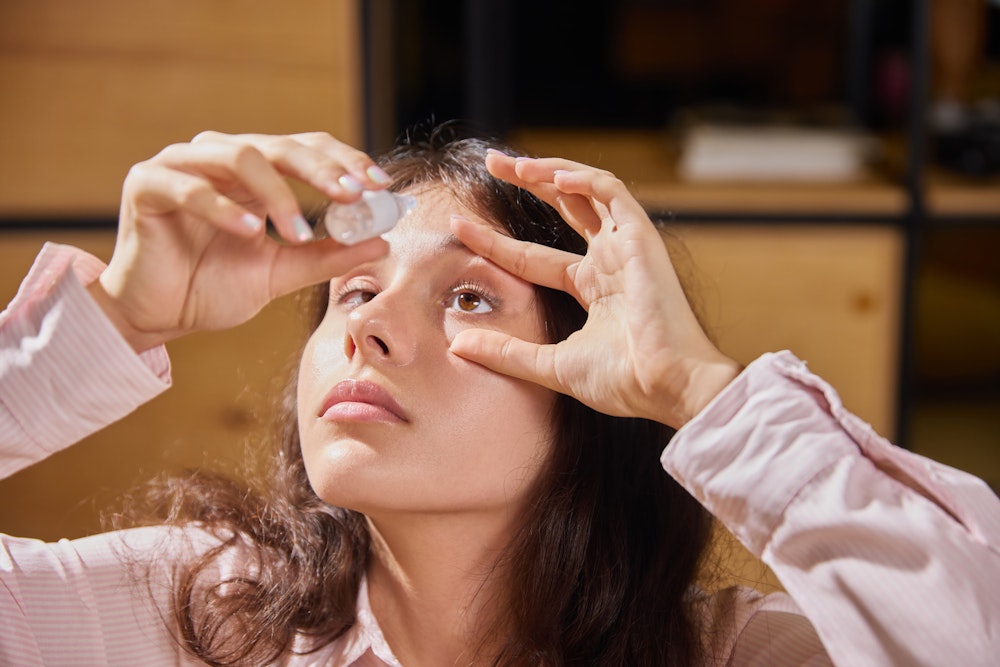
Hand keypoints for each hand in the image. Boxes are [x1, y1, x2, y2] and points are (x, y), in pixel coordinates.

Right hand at [90, 131, 390, 350]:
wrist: (158, 317)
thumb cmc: (212, 289)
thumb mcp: (281, 272)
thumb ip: (326, 256)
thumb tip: (381, 242)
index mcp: (253, 172)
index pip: (307, 148)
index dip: (345, 161)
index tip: (381, 185)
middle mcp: (219, 157)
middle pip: (280, 145)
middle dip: (323, 170)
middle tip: (355, 195)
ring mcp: (180, 165)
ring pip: (240, 156)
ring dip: (278, 194)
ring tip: (299, 231)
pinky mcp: (147, 185)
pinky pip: (189, 187)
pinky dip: (223, 208)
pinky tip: (250, 232)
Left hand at [448, 152, 741, 428]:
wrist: (667, 386)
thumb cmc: (624, 382)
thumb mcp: (551, 365)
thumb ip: (506, 353)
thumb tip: (458, 345)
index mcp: (591, 288)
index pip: (531, 255)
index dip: (495, 240)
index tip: (458, 226)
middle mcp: (608, 261)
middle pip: (563, 207)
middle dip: (528, 181)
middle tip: (492, 162)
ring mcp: (625, 247)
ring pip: (586, 190)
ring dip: (550, 171)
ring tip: (513, 164)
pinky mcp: (641, 237)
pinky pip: (611, 192)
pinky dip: (583, 179)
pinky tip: (553, 177)